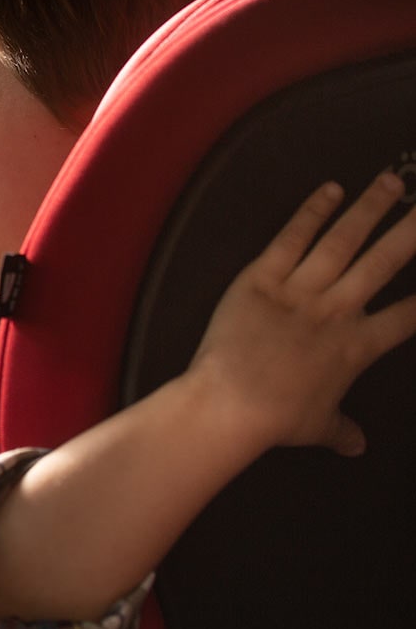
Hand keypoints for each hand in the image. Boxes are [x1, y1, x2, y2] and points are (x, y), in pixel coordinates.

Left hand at [187, 171, 415, 455]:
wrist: (231, 403)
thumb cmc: (276, 419)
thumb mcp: (316, 427)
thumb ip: (341, 430)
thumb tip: (356, 445)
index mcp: (357, 347)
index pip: (407, 317)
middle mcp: (336, 311)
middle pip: (383, 263)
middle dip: (411, 231)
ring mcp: (300, 290)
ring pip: (342, 241)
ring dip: (369, 208)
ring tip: (391, 182)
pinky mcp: (262, 278)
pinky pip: (290, 238)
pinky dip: (311, 212)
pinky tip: (331, 189)